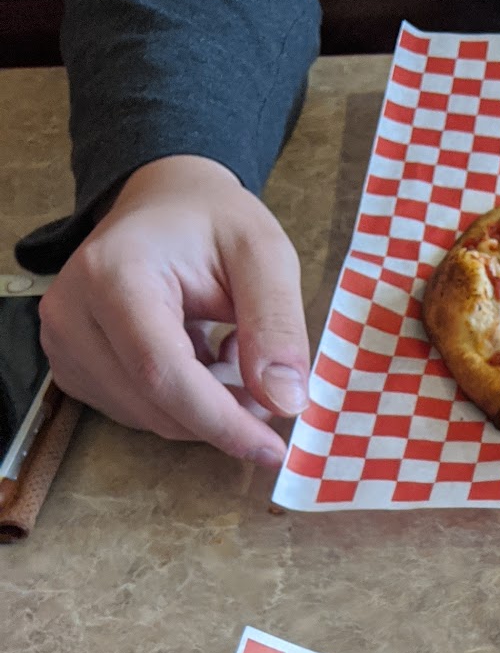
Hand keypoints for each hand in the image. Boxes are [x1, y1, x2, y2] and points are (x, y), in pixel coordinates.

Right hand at [38, 155, 309, 467]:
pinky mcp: (70, 365)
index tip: (274, 450)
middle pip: (156, 406)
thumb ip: (277, 326)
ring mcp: (63, 342)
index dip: (221, 422)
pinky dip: (180, 405)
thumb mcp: (263, 255)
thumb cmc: (212, 223)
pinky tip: (197, 361)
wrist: (164, 202)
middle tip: (266, 383)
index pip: (163, 374)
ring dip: (204, 411)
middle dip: (222, 417)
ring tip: (230, 356)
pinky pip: (136, 413)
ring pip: (149, 419)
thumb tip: (284, 402)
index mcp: (113, 274)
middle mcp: (72, 311)